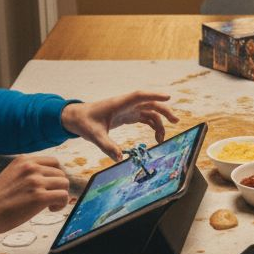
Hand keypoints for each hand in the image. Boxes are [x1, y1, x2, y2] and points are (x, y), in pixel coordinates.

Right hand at [0, 155, 69, 234]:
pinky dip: (61, 204)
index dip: (55, 176)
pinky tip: (51, 209)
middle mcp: (31, 167)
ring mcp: (36, 181)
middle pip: (61, 174)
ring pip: (64, 184)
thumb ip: (27, 172)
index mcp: (24, 160)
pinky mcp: (39, 197)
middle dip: (58, 187)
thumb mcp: (11, 174)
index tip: (49, 186)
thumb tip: (47, 178)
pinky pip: (63, 196)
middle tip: (48, 198)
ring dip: (60, 195)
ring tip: (49, 205)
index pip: (53, 162)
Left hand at [60, 90, 177, 159]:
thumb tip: (119, 159)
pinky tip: (156, 137)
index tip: (168, 96)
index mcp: (119, 104)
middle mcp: (126, 104)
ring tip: (162, 139)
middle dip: (164, 110)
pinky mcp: (127, 115)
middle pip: (150, 103)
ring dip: (159, 121)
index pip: (139, 96)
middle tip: (176, 121)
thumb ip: (107, 146)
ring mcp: (128, 109)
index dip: (154, 95)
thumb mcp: (94, 135)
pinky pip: (145, 117)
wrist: (77, 117)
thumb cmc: (85, 122)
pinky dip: (153, 125)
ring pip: (149, 111)